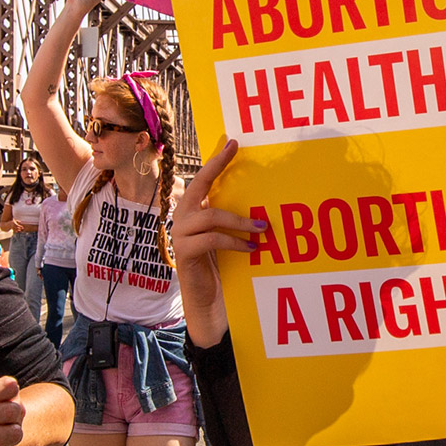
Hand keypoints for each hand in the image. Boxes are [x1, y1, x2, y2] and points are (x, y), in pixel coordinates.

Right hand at [174, 140, 265, 346]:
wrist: (208, 303)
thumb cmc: (222, 269)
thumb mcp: (229, 238)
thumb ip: (234, 219)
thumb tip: (264, 202)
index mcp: (194, 210)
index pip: (203, 179)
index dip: (216, 161)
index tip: (232, 142)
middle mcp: (183, 217)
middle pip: (198, 185)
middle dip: (217, 166)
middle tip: (236, 151)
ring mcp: (181, 234)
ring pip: (210, 215)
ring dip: (240, 220)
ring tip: (262, 228)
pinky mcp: (185, 252)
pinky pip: (211, 239)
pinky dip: (234, 241)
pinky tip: (251, 249)